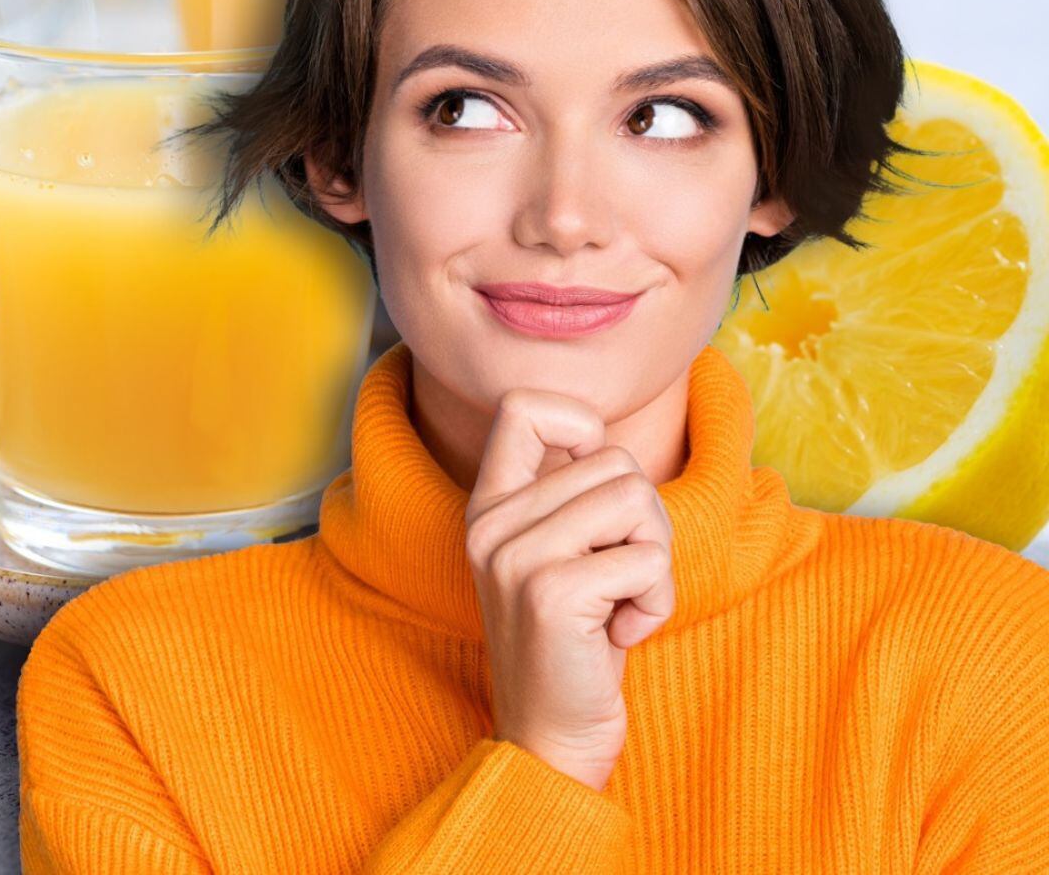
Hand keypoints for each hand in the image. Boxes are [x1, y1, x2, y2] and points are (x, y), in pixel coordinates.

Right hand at [463, 387, 675, 791]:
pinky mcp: (551, 592)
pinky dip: (656, 601)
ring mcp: (515, 556)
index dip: (581, 425)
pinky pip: (649, 559)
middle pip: (613, 461)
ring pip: (637, 500)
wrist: (551, 737)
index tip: (594, 482)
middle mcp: (491, 524)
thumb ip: (566, 496)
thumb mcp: (557, 554)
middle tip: (618, 574)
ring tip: (619, 601)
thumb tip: (602, 437)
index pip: (523, 407)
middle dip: (644, 519)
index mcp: (488, 507)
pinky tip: (620, 632)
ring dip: (654, 559)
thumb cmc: (575, 642)